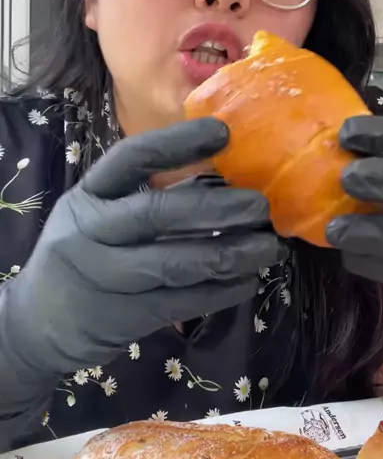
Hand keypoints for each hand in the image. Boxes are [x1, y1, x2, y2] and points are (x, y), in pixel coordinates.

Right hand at [5, 118, 284, 372]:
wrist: (36, 325)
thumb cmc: (83, 257)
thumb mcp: (100, 217)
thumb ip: (151, 199)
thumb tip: (223, 181)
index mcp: (88, 196)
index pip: (132, 158)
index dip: (178, 143)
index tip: (223, 133)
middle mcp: (92, 232)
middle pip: (157, 213)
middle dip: (216, 208)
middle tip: (260, 206)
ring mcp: (105, 277)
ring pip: (175, 263)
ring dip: (230, 255)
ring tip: (269, 248)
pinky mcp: (125, 317)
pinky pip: (182, 302)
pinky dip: (221, 293)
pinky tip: (247, 282)